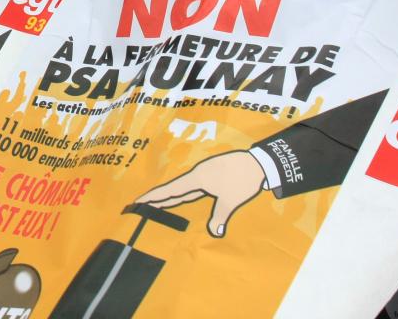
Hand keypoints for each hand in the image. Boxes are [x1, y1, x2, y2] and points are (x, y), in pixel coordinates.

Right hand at [134, 150, 265, 237]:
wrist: (259, 163)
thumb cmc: (242, 180)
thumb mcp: (230, 200)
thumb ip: (220, 216)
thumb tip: (214, 233)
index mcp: (197, 179)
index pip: (171, 190)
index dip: (155, 196)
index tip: (139, 200)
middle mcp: (197, 175)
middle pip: (174, 188)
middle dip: (158, 197)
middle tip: (141, 204)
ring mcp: (204, 174)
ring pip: (183, 188)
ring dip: (170, 196)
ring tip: (157, 204)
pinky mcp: (211, 176)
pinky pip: (191, 187)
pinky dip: (182, 194)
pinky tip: (180, 198)